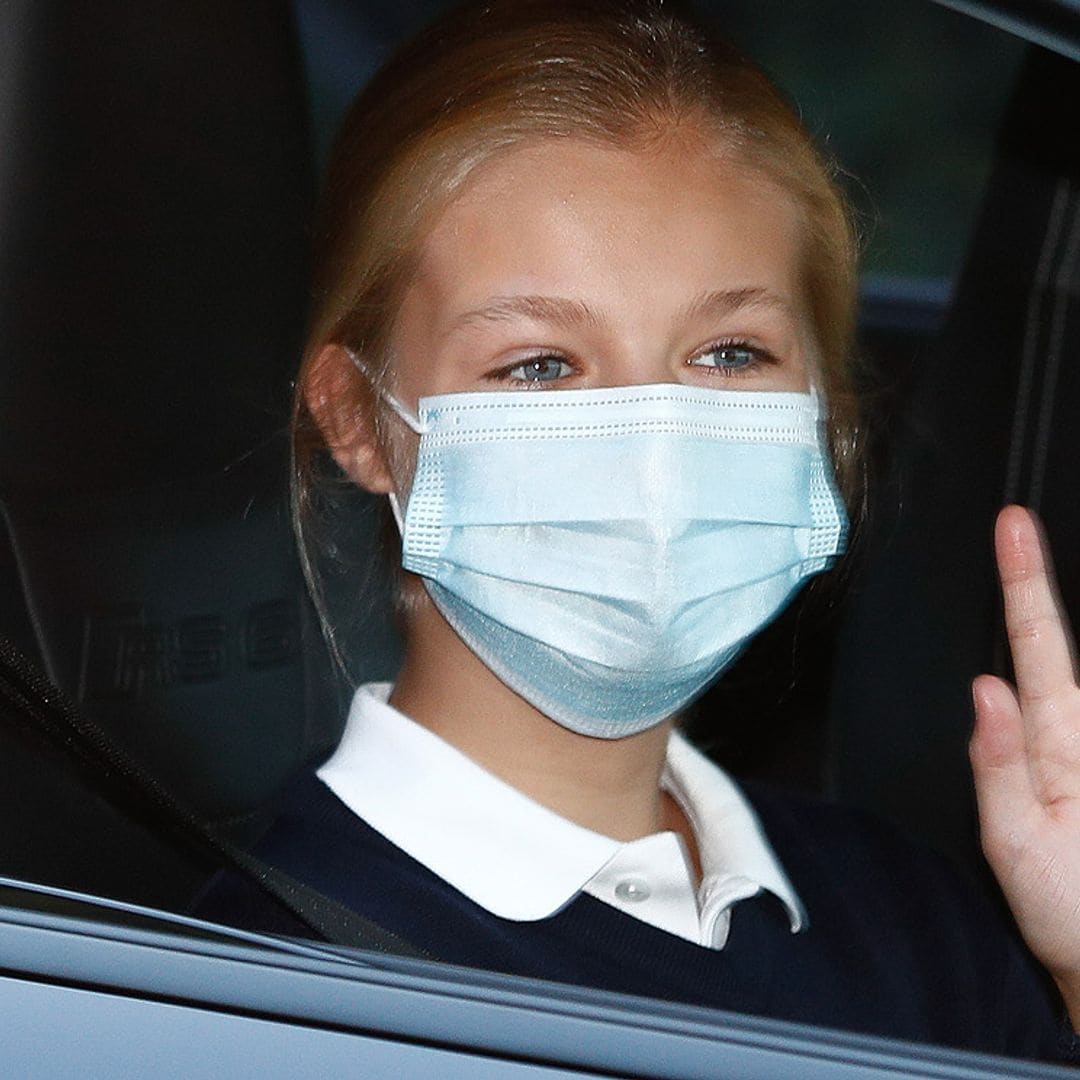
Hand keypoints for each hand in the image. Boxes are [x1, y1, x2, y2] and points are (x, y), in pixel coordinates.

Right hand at [970, 505, 1079, 1027]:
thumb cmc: (1067, 904)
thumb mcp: (1017, 843)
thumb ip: (1000, 762)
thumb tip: (987, 687)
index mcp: (1060, 745)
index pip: (1038, 645)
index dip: (1024, 582)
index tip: (1014, 527)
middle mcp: (1078, 735)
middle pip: (1054, 644)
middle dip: (1032, 581)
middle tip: (1016, 524)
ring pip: (1066, 671)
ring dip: (1043, 614)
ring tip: (1025, 554)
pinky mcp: (1075, 760)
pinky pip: (1062, 701)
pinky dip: (1047, 660)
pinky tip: (1034, 651)